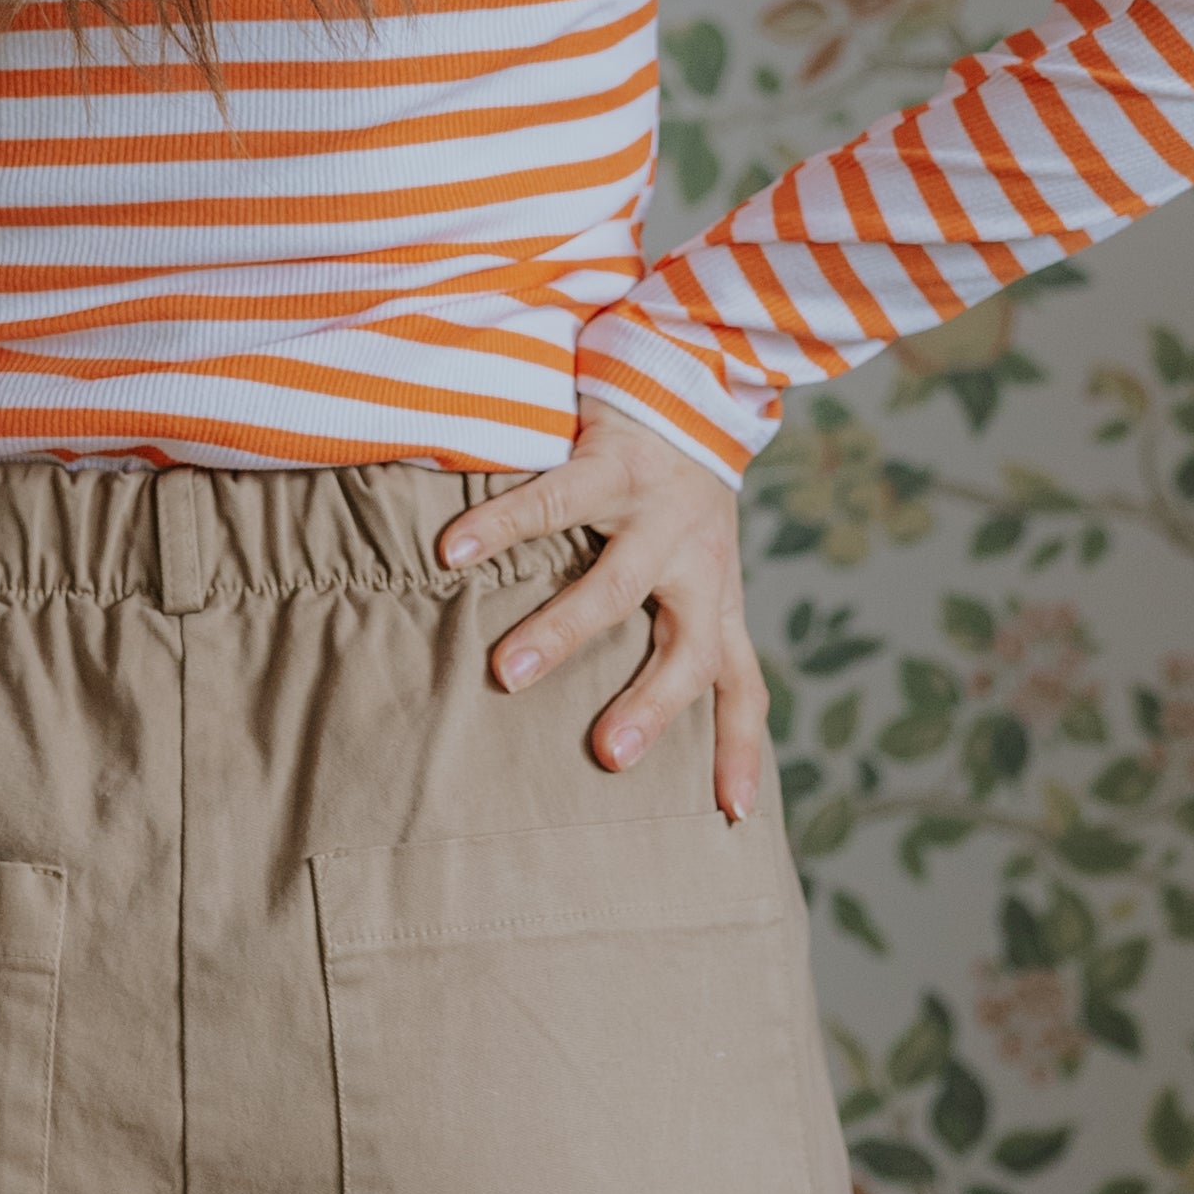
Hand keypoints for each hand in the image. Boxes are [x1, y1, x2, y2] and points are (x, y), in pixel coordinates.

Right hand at [438, 412, 766, 820]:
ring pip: (615, 582)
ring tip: (510, 673)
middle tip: (607, 756)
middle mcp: (699, 561)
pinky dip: (499, 526)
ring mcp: (659, 512)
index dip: (740, 748)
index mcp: (717, 594)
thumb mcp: (700, 566)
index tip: (730, 815)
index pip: (742, 684)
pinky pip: (552, 500)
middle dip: (651, 705)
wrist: (687, 379)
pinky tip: (452, 551)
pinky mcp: (615, 460)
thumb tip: (623, 722)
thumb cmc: (677, 496)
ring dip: (563, 630)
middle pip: (687, 650)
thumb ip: (678, 627)